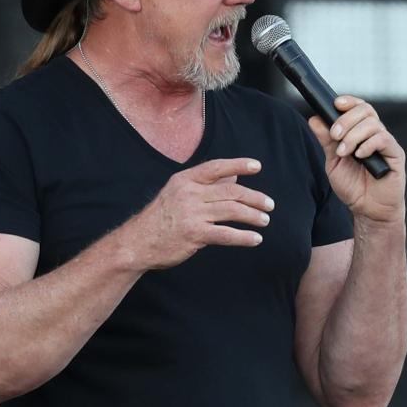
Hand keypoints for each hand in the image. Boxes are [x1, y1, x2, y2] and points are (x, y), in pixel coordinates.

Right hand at [127, 158, 272, 270]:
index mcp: (184, 180)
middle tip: (269, 205)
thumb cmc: (160, 218)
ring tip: (265, 220)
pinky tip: (255, 239)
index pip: (216, 167)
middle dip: (254, 198)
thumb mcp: (177, 193)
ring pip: (232, 211)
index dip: (238, 165)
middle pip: (230, 191)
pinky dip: (244, 237)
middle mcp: (189, 193)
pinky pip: (226, 234)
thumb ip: (205, 185)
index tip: (257, 166)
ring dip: (253, 216)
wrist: (137, 242)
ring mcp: (191, 214)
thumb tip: (234, 176)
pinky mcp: (194, 234)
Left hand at [308, 96, 405, 222]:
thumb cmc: (353, 186)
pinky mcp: (395, 154)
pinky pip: (383, 139)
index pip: (358, 107)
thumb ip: (326, 141)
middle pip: (365, 110)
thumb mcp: (333, 162)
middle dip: (346, 119)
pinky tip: (359, 156)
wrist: (367, 209)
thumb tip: (315, 119)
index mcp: (360, 132)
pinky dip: (367, 144)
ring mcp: (386, 144)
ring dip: (353, 136)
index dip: (348, 101)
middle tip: (334, 136)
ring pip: (372, 124)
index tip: (336, 104)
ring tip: (344, 153)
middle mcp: (374, 134)